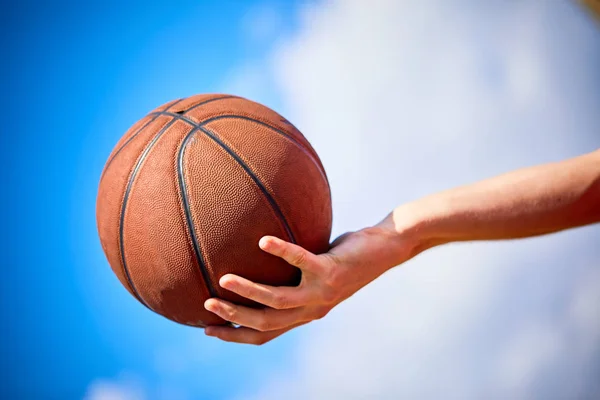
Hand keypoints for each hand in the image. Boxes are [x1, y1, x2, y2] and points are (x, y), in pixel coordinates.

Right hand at [204, 222, 420, 344]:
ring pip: (278, 301)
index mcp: (306, 312)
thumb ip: (293, 276)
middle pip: (266, 324)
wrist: (385, 251)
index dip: (236, 337)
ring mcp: (322, 292)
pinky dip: (282, 251)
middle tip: (207, 307)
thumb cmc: (346, 258)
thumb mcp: (316, 273)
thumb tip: (259, 259)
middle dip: (235, 320)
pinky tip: (263, 241)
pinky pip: (301, 260)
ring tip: (224, 278)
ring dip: (248, 292)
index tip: (209, 331)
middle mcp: (313, 308)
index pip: (266, 335)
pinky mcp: (331, 270)